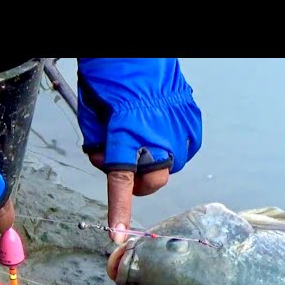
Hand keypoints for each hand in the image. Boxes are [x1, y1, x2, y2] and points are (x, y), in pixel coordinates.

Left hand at [76, 58, 202, 243]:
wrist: (138, 49)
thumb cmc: (112, 72)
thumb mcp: (91, 111)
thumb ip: (99, 144)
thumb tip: (106, 160)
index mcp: (128, 136)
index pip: (121, 184)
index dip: (119, 212)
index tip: (117, 235)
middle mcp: (159, 138)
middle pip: (152, 181)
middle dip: (136, 180)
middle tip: (121, 163)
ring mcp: (181, 130)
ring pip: (170, 165)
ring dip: (154, 160)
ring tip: (141, 136)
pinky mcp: (193, 120)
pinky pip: (186, 147)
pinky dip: (172, 146)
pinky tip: (159, 131)